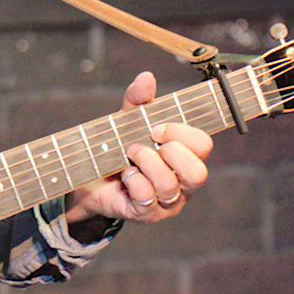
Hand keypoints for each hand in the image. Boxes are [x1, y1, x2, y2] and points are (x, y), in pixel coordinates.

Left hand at [67, 71, 212, 226]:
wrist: (89, 179)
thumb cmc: (118, 149)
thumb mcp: (128, 120)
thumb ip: (138, 99)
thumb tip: (146, 78)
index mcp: (188, 158)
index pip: (203, 146)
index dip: (181, 133)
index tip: (156, 128)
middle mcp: (184, 184)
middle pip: (198, 174)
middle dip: (169, 152)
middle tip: (146, 142)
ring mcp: (167, 203)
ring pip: (169, 185)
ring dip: (145, 163)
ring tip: (130, 155)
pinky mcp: (147, 215)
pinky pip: (146, 197)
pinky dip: (133, 180)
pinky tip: (125, 175)